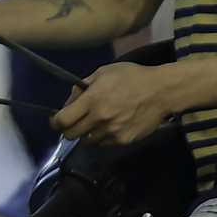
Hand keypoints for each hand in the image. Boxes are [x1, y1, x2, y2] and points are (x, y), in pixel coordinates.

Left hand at [50, 62, 175, 144]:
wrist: (161, 91)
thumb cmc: (131, 77)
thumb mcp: (103, 72)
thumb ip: (81, 88)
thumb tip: (67, 104)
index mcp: (93, 99)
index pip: (62, 120)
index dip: (55, 122)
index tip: (55, 120)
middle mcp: (100, 118)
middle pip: (71, 135)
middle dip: (68, 129)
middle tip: (74, 122)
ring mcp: (112, 132)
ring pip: (87, 140)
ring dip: (87, 132)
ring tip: (97, 121)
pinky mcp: (124, 140)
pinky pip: (103, 143)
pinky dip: (102, 136)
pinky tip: (111, 125)